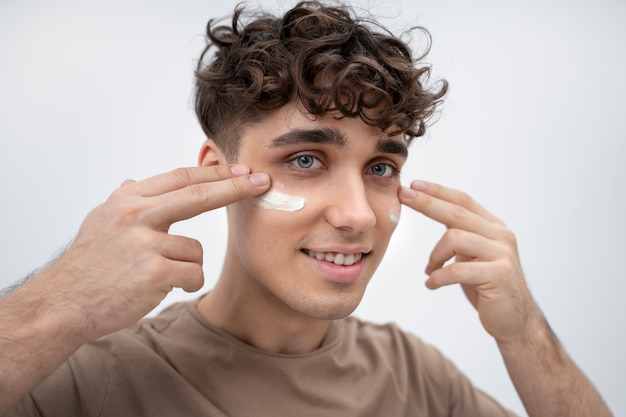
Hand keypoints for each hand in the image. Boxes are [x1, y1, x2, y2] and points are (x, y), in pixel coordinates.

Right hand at [22, 164, 269, 341]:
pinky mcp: (154, 272)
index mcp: (127, 199)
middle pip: (198, 194)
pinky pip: (193, 274)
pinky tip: (157, 288)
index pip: (180, 178)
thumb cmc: (87, 265)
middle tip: (262, 181)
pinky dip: (184, 283)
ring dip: (186, 266)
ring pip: (196, 249)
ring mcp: (144, 243)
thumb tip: (135, 181)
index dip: (214, 173)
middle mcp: (135, 214)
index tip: (241, 169)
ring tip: (156, 276)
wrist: (62, 303)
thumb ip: (124, 200)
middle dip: (235, 187)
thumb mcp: (100, 220)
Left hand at [399, 180, 539, 343]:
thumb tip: (434, 212)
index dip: (437, 191)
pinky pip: (457, 270)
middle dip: (427, 203)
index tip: (413, 185)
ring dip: (434, 256)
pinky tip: (431, 284)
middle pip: (457, 212)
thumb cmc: (487, 286)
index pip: (463, 201)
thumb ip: (460, 234)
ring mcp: (501, 254)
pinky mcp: (498, 275)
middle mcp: (501, 235)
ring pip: (454, 238)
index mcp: (493, 227)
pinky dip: (438, 277)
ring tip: (429, 270)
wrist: (514, 321)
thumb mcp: (473, 255)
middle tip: (403, 196)